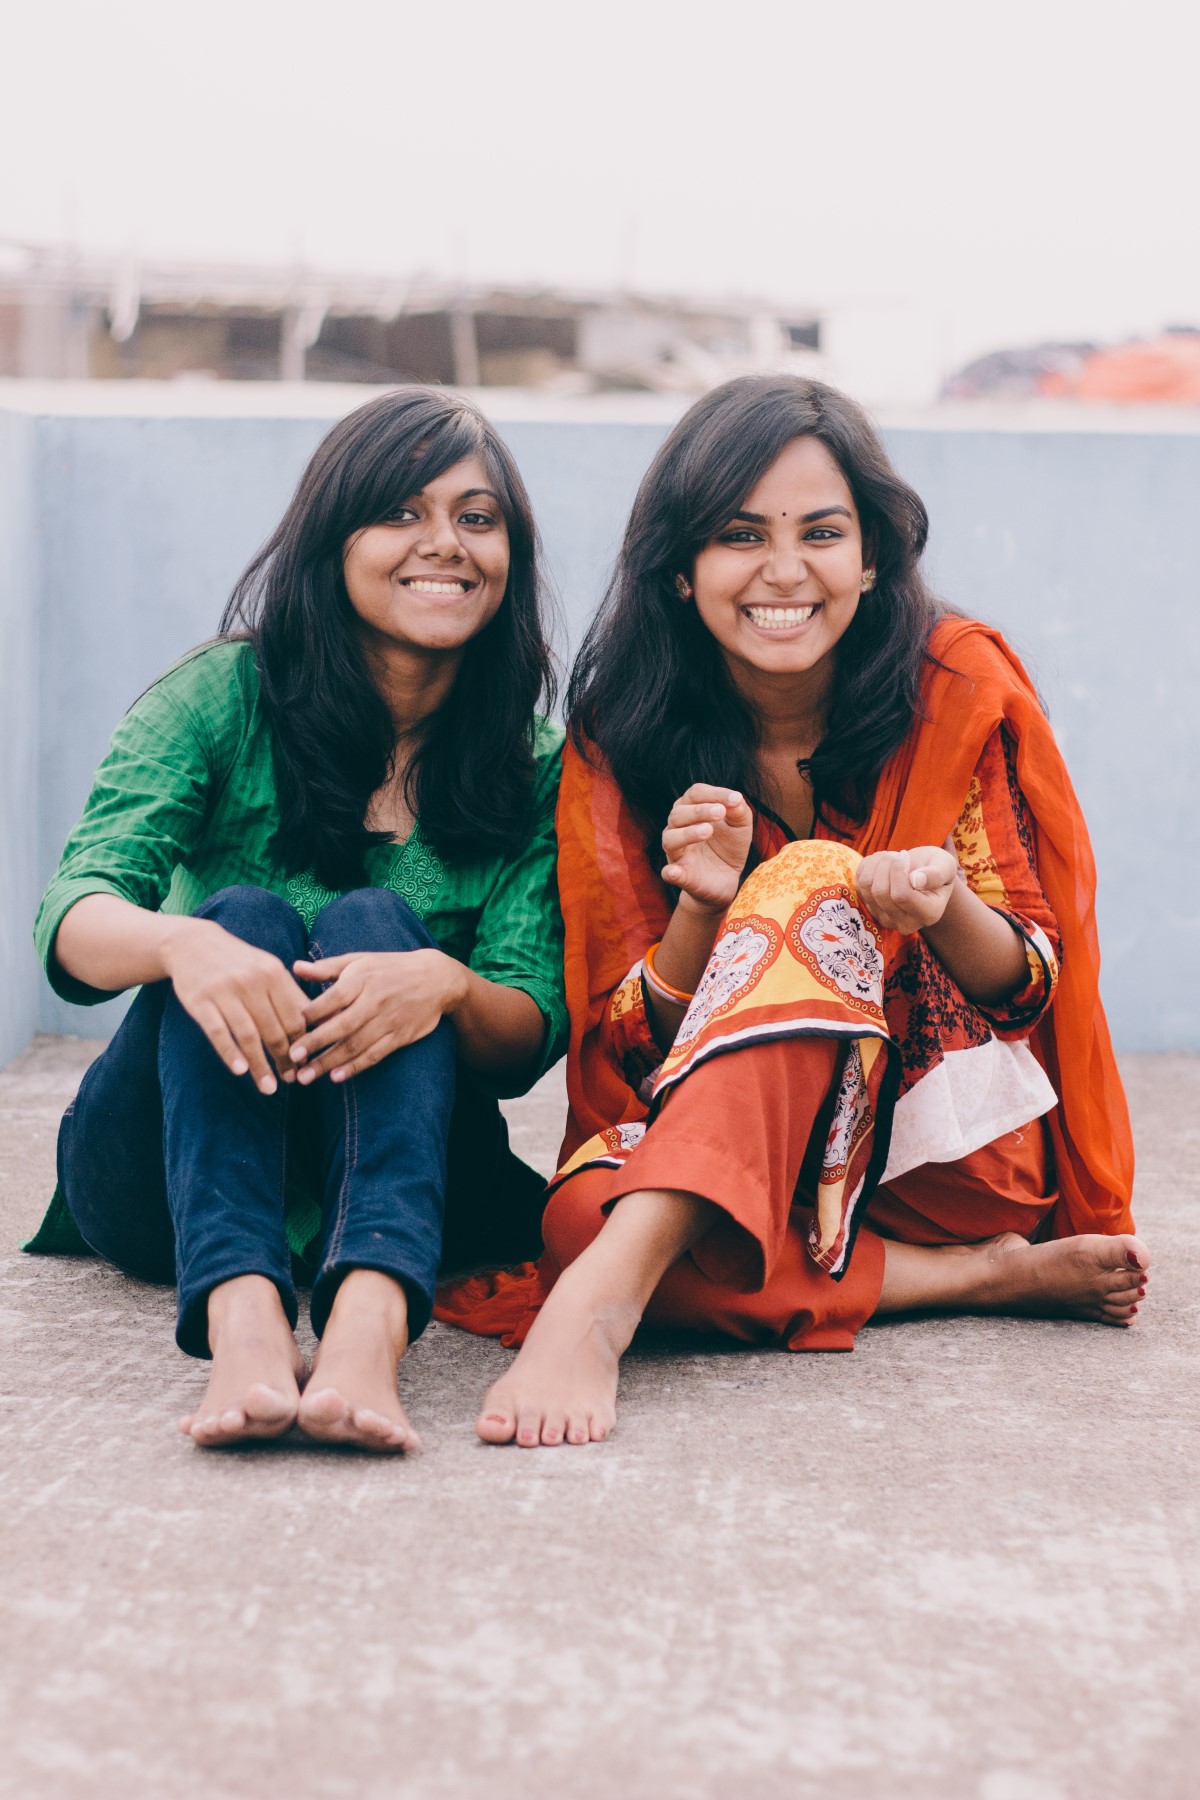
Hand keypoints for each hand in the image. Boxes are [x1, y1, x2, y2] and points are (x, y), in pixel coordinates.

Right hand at [161, 917, 308, 1093]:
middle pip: (274, 1029)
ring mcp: (224, 991)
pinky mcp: (200, 1000)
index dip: (303, 1043)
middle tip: (292, 1079)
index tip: (307, 1064)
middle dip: (285, 1058)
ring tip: (269, 1087)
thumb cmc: (239, 963)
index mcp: (273, 973)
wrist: (192, 944)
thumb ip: (289, 994)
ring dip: (261, 1065)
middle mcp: (251, 981)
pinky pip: (218, 1032)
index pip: (295, 1016)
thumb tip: (318, 1025)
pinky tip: (239, 1071)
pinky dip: (230, 1053)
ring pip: (248, 1035)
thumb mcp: (267, 968)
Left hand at [288, 948, 467, 1083]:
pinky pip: (375, 1054)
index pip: (331, 998)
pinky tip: (337, 1077)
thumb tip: (295, 968)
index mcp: (362, 978)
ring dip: (329, 1062)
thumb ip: (327, 967)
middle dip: (315, 1044)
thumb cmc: (390, 967)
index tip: (289, 1027)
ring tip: (306, 1077)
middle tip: (292, 1058)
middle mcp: (375, 999)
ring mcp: (388, 1020)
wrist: (437, 979)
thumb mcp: (360, 960)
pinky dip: (355, 1067)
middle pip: (341, 1025)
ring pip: (355, 1044)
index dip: (310, 1014)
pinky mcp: (400, 1036)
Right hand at [660, 784, 754, 913]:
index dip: (714, 793)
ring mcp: (676, 852)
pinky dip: (671, 872)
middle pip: (678, 813)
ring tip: (708, 831)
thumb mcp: (741, 825)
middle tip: (720, 812)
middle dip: (699, 811)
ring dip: (688, 833)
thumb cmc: (730, 845)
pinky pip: (669, 872)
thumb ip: (739, 810)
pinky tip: (675, 871)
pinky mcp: (680, 875)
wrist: (728, 878)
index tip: (735, 799)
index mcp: (691, 811)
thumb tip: (736, 799)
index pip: (695, 794)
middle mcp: (678, 828)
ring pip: (671, 839)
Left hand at [854, 844, 960, 934]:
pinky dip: (868, 866)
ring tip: (890, 856)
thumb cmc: (936, 867)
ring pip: (867, 887)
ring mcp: (885, 918)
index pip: (902, 895)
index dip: (898, 870)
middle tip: (898, 854)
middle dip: (886, 864)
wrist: (924, 873)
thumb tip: (916, 881)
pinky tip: (882, 863)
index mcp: (929, 914)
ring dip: (876, 863)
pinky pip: (858, 883)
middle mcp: (906, 923)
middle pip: (881, 893)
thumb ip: (937, 873)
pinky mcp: (870, 908)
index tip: (905, 856)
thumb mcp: (945, 864)